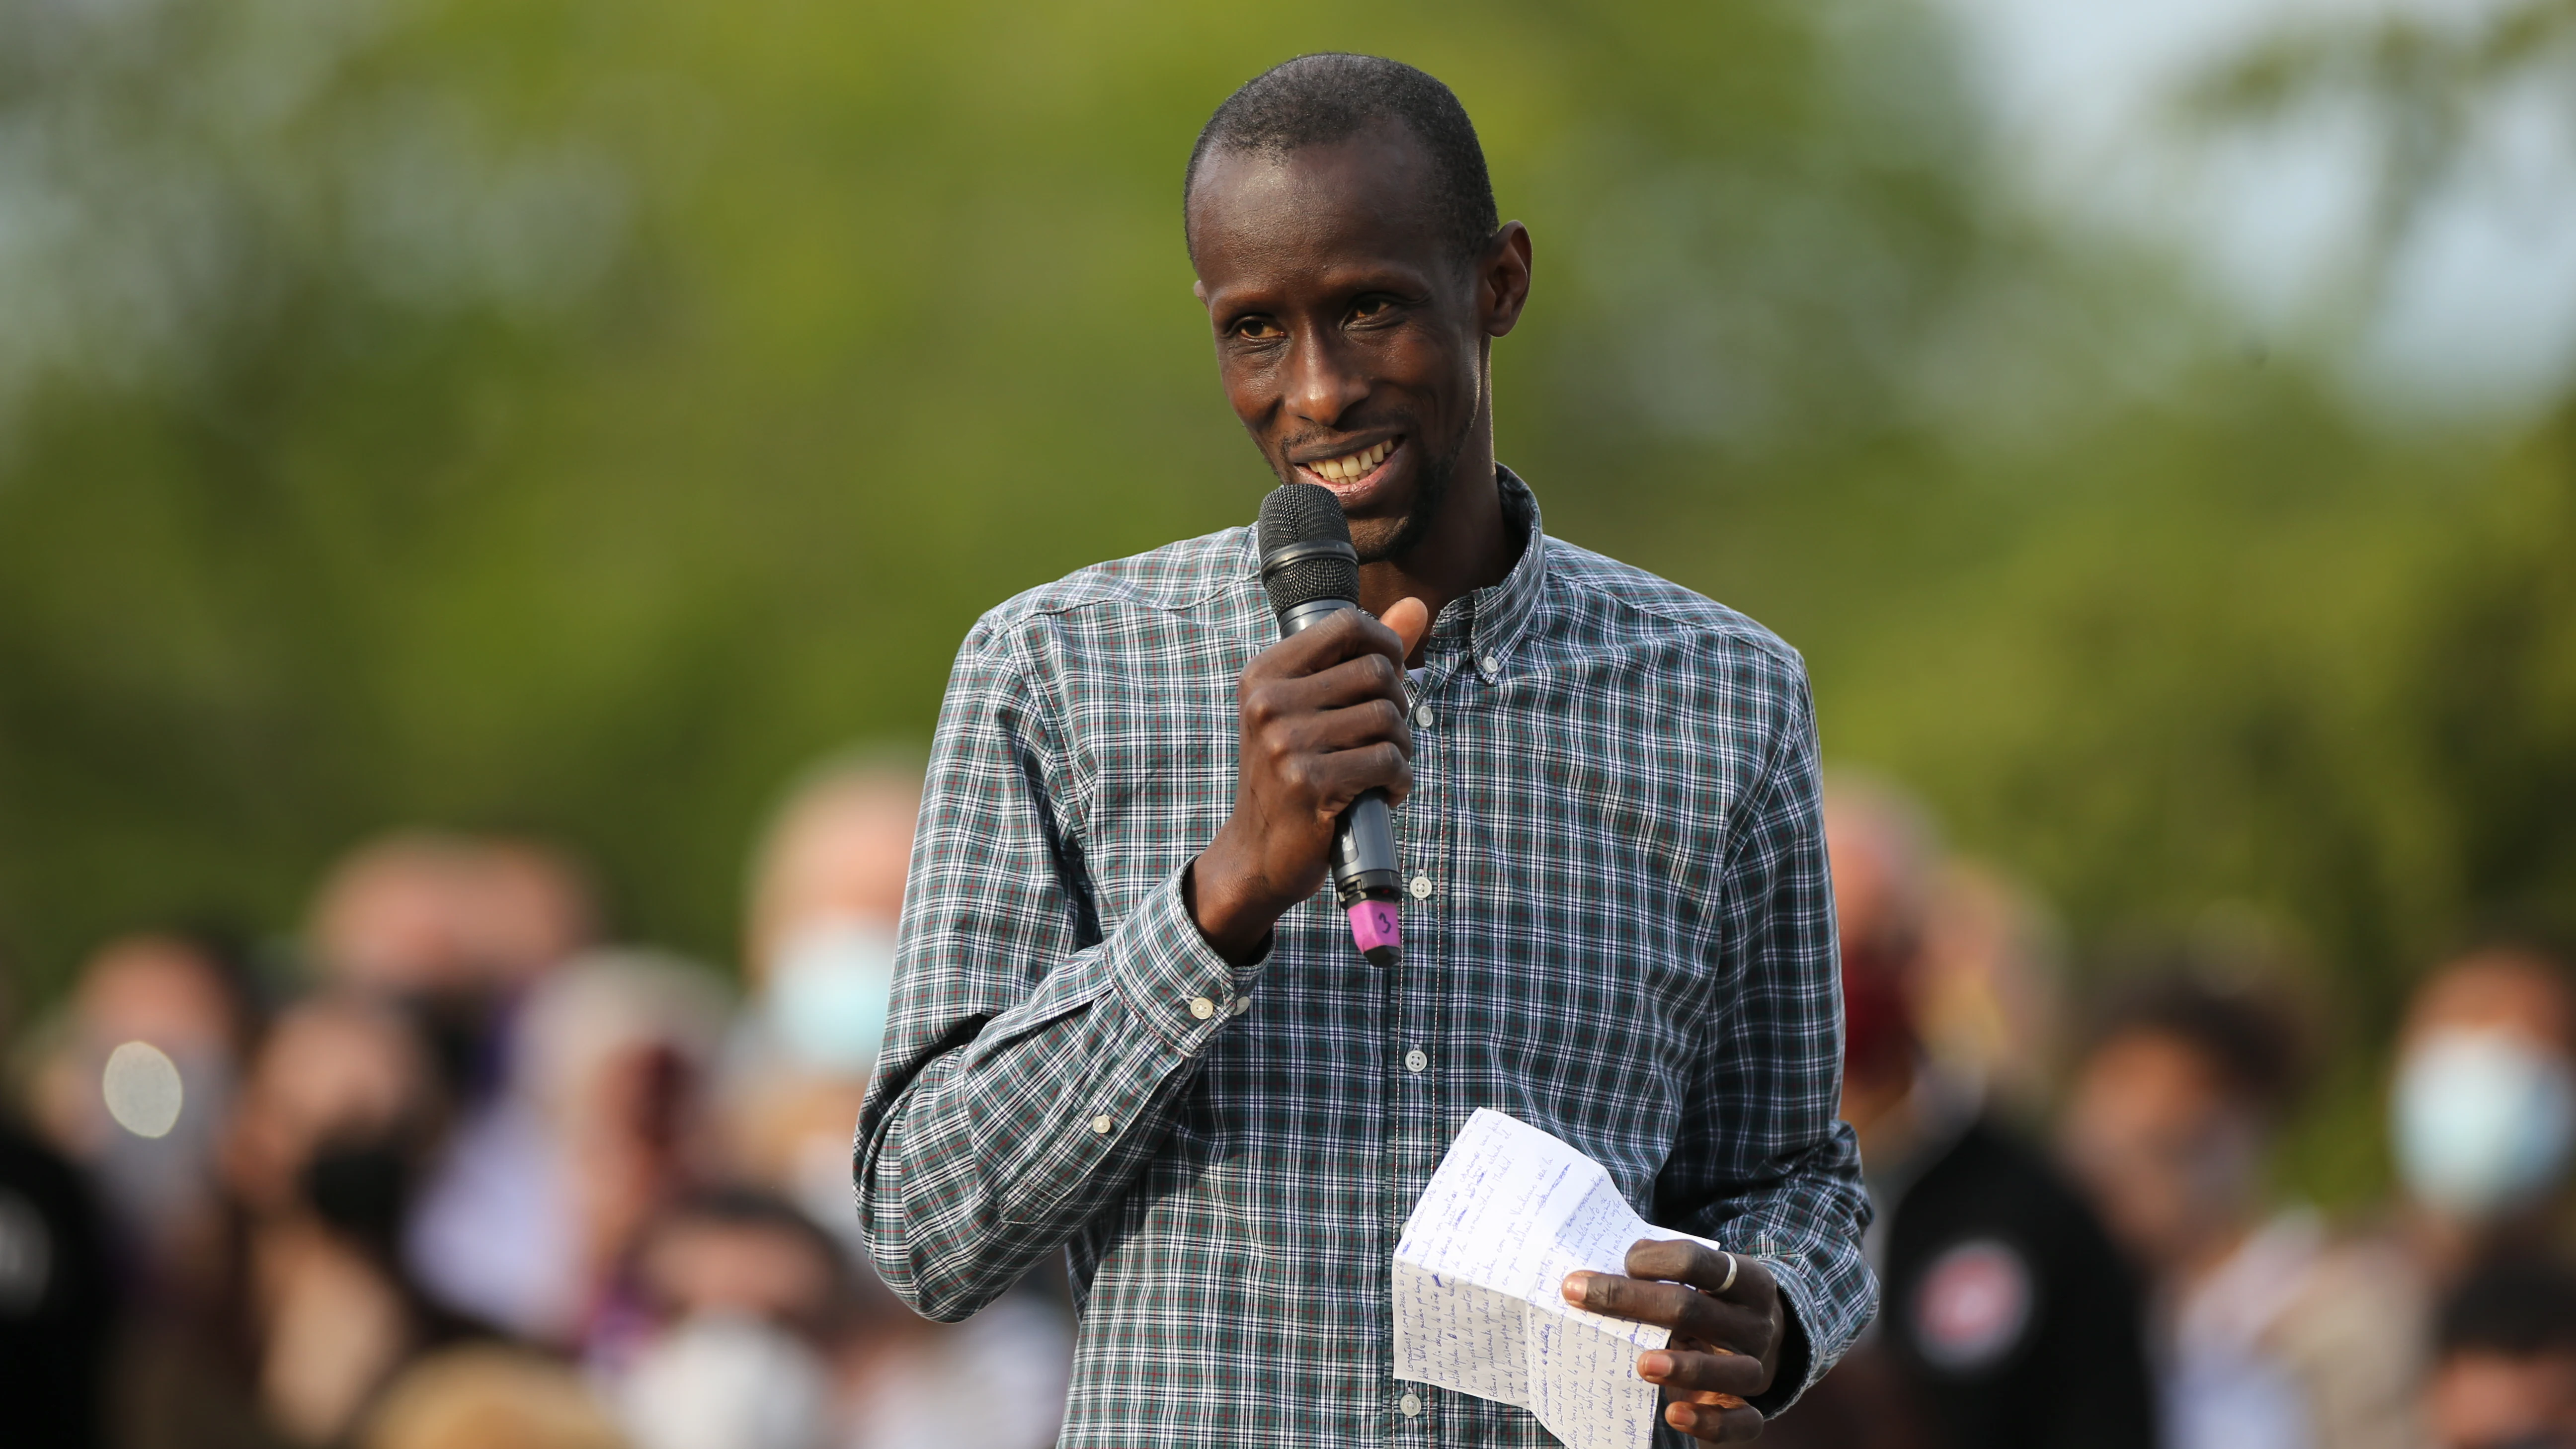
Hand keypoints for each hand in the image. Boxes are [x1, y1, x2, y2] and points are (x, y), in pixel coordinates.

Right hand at [1188, 597, 1431, 961]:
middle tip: (1385, 737)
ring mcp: (1286, 743)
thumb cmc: (1295, 775)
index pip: (1347, 625)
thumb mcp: (1313, 708)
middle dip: (1398, 705)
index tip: (1390, 677)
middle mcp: (1268, 702)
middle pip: (1377, 672)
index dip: (1386, 645)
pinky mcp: (1310, 783)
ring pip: (1388, 718)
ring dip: (1401, 747)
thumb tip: (1418, 606)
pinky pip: (1389, 762)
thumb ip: (1363, 654)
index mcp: (1265, 674)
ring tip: (1382, 769)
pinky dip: (1399, 782)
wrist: (1258, 855)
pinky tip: (1382, 794)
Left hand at [1564, 1240, 1784, 1443]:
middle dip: (1630, 1300)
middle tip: (1577, 1293)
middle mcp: (1756, 1323)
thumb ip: (1656, 1269)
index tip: (1619, 1262)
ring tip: (1642, 1365)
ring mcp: (1755, 1366)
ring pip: (1733, 1369)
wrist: (1744, 1346)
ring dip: (1686, 1368)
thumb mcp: (1691, 1281)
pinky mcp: (1748, 1408)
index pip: (1696, 1261)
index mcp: (1745, 1280)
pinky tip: (1675, 1415)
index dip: (1653, 1259)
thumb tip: (1597, 1274)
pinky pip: (1743, 1422)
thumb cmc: (1702, 1305)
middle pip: (1694, 1308)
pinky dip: (1712, 1422)